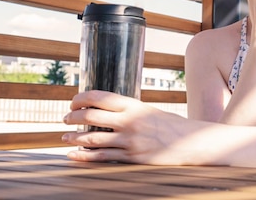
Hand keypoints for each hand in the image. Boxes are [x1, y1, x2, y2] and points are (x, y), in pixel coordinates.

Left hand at [62, 90, 184, 163]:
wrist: (190, 143)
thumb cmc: (169, 125)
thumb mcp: (148, 111)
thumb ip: (128, 110)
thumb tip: (103, 111)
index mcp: (134, 105)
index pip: (100, 97)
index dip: (81, 99)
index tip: (73, 102)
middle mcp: (130, 121)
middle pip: (91, 117)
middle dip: (73, 117)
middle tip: (66, 119)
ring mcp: (130, 141)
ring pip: (92, 138)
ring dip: (74, 137)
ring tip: (65, 137)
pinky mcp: (132, 157)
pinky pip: (102, 157)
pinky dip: (84, 156)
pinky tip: (73, 154)